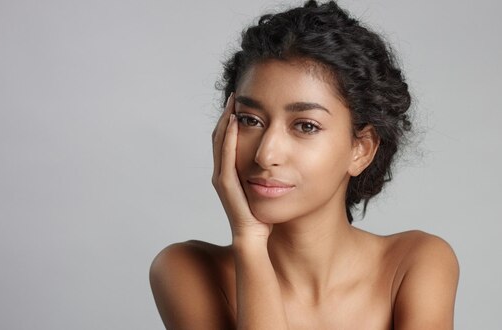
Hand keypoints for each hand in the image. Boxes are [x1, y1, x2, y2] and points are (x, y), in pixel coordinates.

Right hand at [212, 93, 271, 240]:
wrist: (255, 238)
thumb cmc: (263, 215)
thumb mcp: (266, 186)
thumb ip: (268, 171)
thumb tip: (282, 156)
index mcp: (230, 171)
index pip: (227, 138)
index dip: (232, 119)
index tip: (242, 101)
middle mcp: (222, 172)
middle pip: (220, 135)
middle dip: (227, 114)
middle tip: (235, 94)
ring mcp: (222, 177)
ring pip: (219, 141)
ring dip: (225, 120)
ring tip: (233, 101)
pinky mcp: (226, 183)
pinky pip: (225, 155)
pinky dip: (228, 137)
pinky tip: (234, 122)